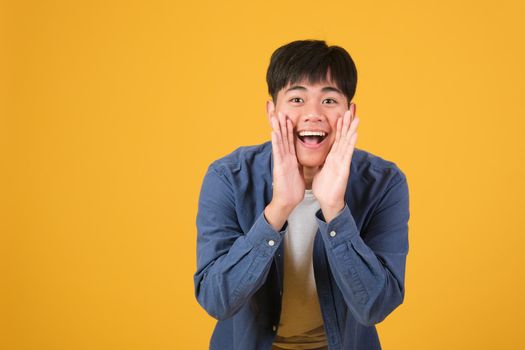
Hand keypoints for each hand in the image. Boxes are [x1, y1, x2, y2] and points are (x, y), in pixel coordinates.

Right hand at [269, 111, 304, 210]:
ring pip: (280, 142)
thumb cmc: (292, 189)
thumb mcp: (298, 173)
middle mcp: (285, 158)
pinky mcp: (279, 167)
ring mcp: (281, 161)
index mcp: (291, 159)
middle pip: (283, 138)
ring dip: (278, 129)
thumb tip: (301, 159)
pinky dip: (276, 142)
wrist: (287, 202)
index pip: (290, 141)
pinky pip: (278, 152)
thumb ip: (298, 164)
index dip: (289, 129)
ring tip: (276, 117)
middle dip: (282, 125)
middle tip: (280, 111)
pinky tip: (274, 132)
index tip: (289, 117)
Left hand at [312, 105, 359, 220]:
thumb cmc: (325, 188)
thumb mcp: (320, 171)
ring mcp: (342, 162)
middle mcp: (339, 157)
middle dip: (347, 123)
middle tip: (350, 109)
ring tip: (355, 117)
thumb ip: (322, 162)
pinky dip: (351, 143)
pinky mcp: (343, 168)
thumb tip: (319, 157)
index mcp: (332, 157)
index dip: (339, 127)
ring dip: (351, 129)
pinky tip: (354, 134)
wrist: (328, 201)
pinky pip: (347, 154)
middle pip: (344, 137)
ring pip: (347, 142)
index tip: (341, 115)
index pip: (337, 139)